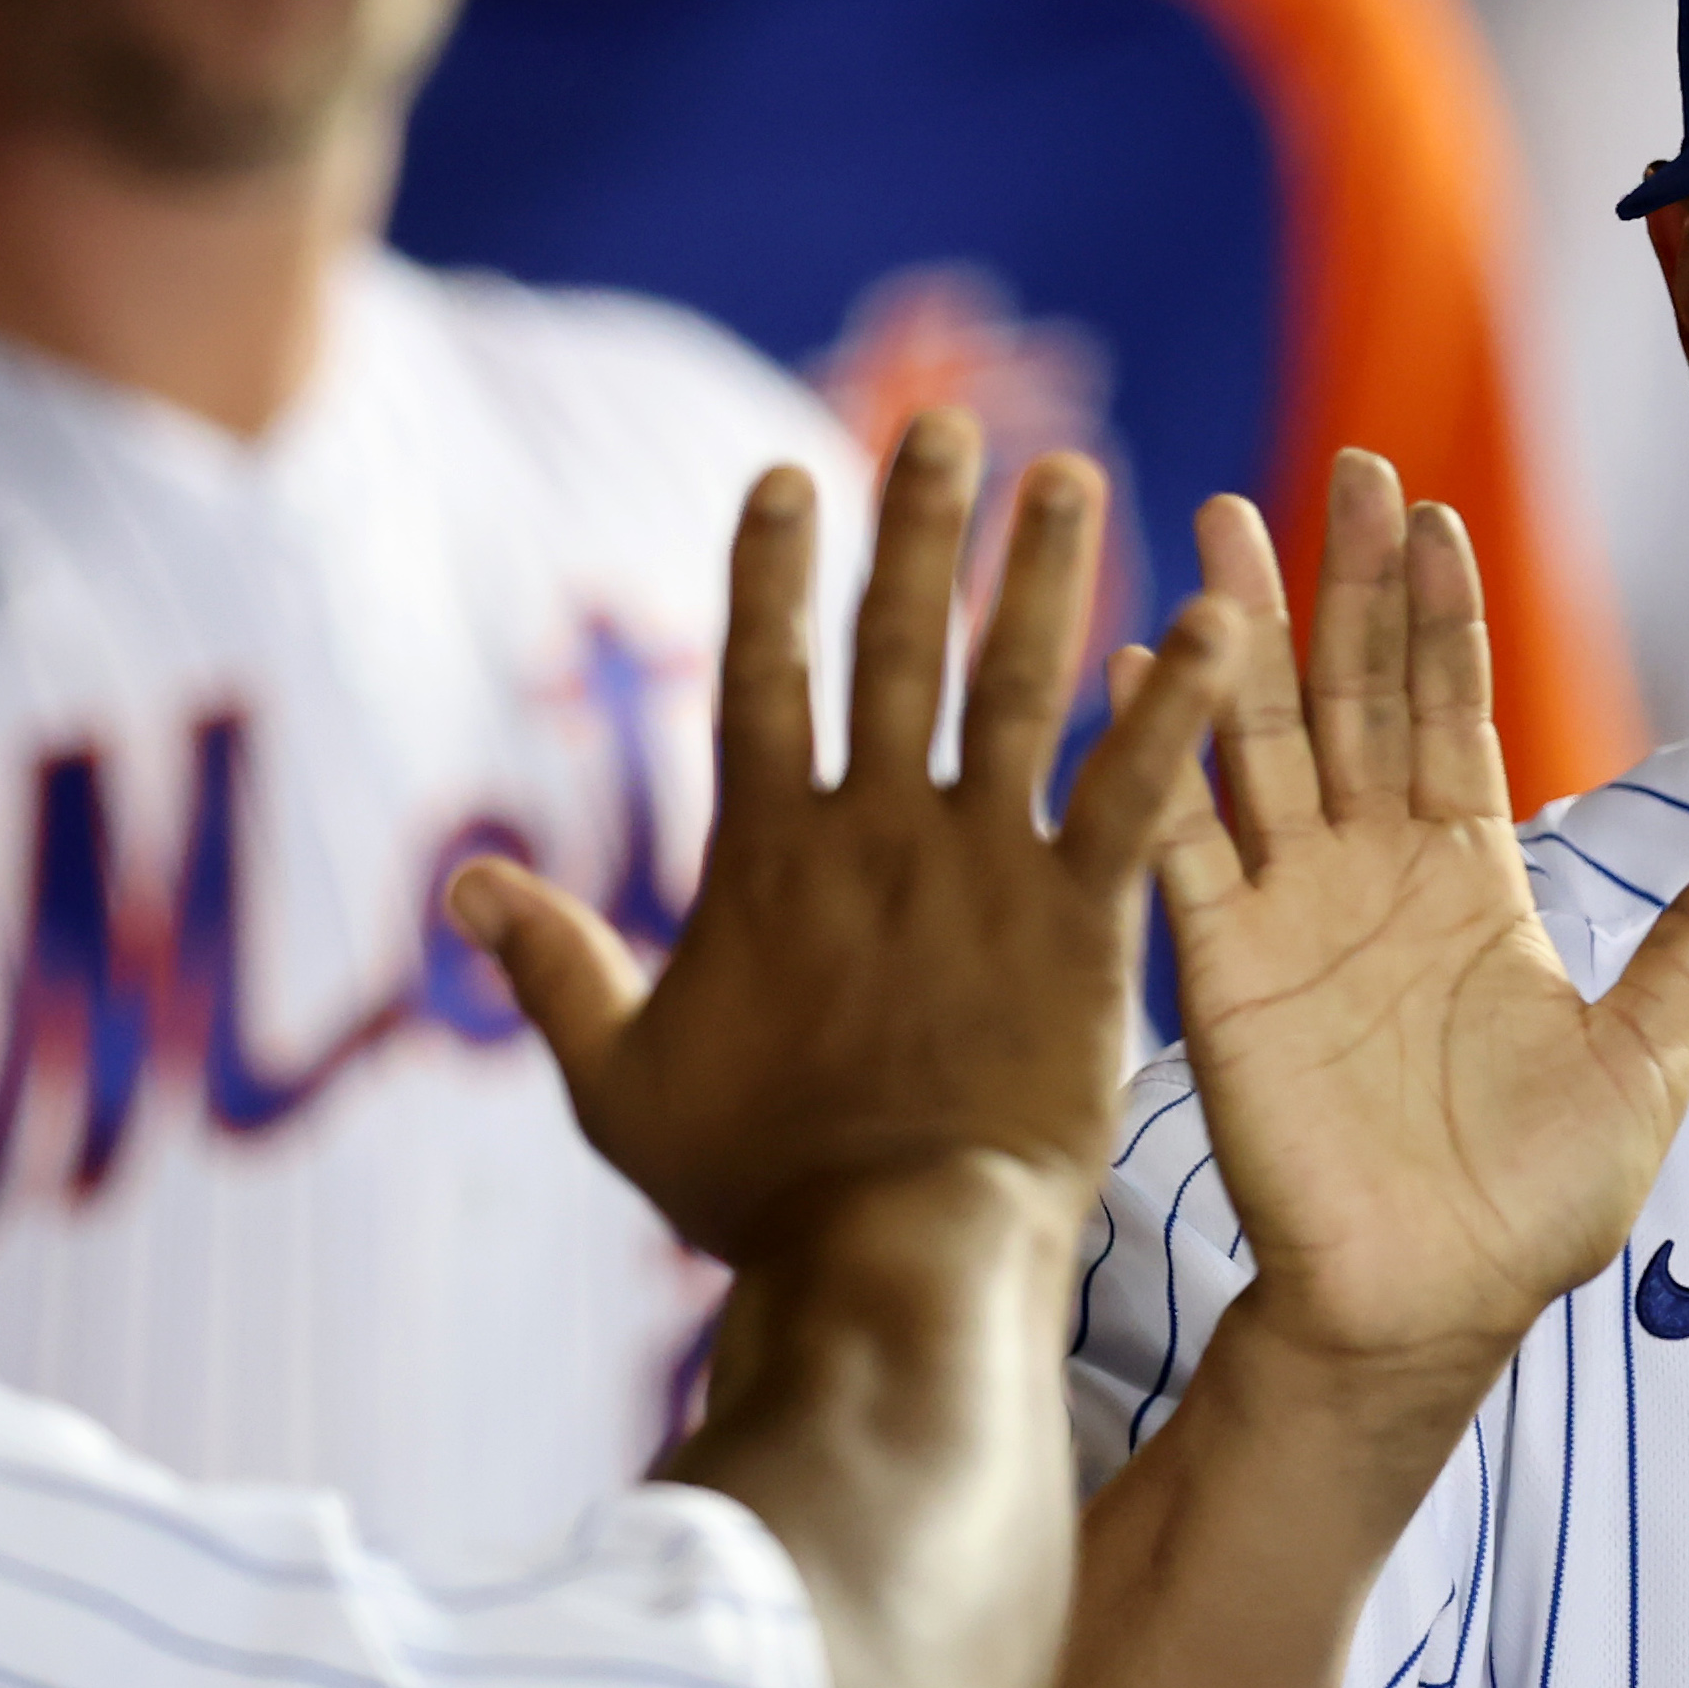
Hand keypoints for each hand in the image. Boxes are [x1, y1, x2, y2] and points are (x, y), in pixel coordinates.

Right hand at [452, 411, 1241, 1266]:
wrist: (891, 1261)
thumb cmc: (753, 1191)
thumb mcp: (621, 1082)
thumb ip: (557, 966)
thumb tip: (466, 883)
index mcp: (765, 858)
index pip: (761, 678)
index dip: (770, 575)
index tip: (785, 474)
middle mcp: (877, 834)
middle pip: (897, 648)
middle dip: (919, 529)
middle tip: (951, 426)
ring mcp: (984, 869)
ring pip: (1018, 687)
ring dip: (1043, 573)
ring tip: (1070, 472)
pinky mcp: (1083, 924)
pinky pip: (1140, 790)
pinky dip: (1177, 704)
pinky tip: (1223, 624)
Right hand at [1132, 454, 1688, 1415]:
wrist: (1427, 1310)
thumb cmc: (1535, 1203)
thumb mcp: (1642, 1068)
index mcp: (1470, 879)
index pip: (1453, 714)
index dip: (1442, 619)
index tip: (1436, 515)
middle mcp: (1373, 873)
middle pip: (1356, 694)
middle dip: (1350, 583)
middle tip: (1345, 470)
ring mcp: (1292, 912)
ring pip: (1266, 741)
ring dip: (1246, 636)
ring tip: (1226, 523)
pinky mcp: (1224, 969)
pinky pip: (1187, 844)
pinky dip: (1162, 757)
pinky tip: (1143, 669)